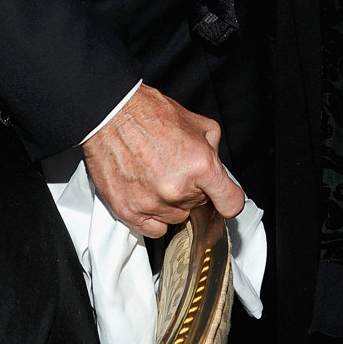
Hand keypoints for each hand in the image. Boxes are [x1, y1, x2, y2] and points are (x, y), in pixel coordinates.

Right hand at [82, 83, 244, 237]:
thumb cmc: (150, 114)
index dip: (228, 199)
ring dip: (172, 202)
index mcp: (200, 165)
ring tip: (158, 176)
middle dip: (193, 189)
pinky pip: (154, 229)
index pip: (230, 203)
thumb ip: (213, 150)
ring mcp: (152, 203)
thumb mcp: (197, 123)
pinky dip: (154, 216)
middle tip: (177, 168)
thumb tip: (218, 170)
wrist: (111, 115)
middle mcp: (177, 189)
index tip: (223, 198)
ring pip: (177, 217)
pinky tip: (149, 194)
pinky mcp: (129, 212)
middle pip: (199, 206)